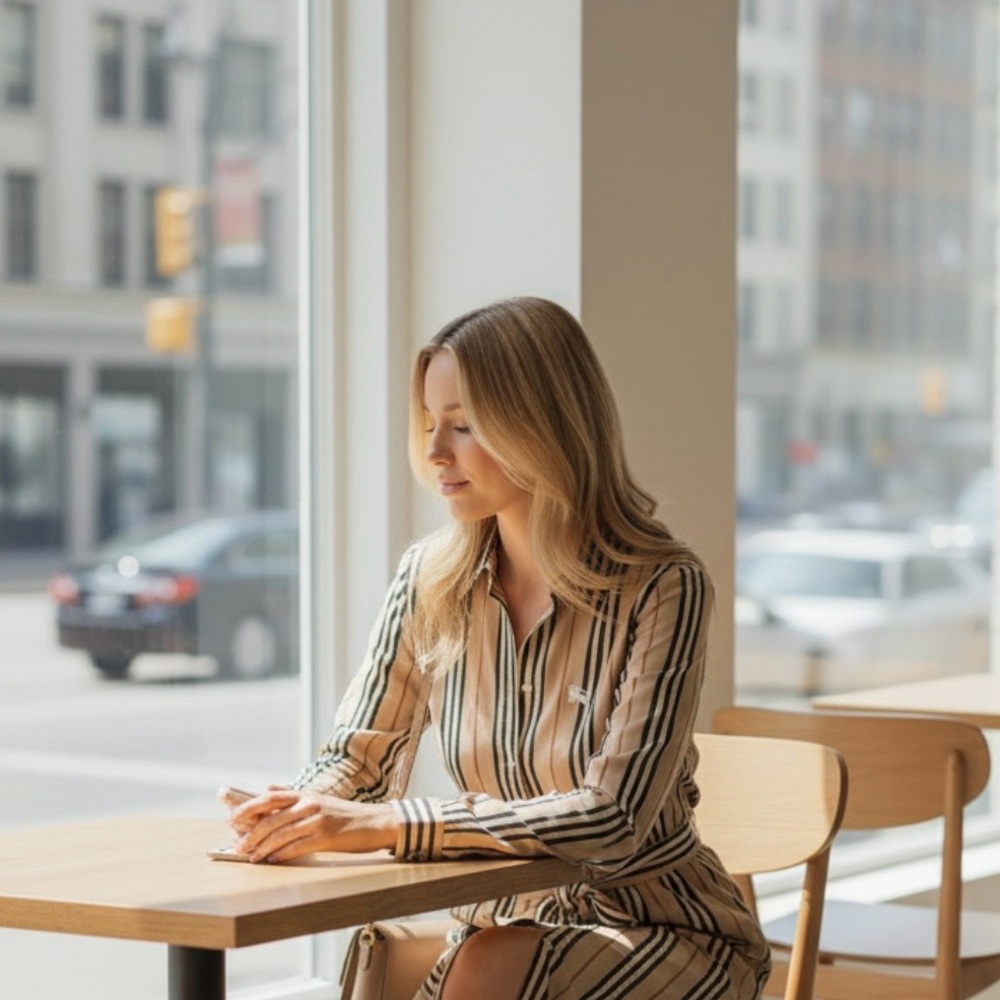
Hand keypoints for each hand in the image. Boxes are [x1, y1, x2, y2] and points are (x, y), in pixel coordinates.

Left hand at [228, 786, 397, 862]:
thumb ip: (292, 795)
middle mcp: (309, 804)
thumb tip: (267, 787)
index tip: (232, 820)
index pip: (270, 798)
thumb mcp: (319, 798)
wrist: (376, 822)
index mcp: (306, 794)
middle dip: (252, 834)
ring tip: (251, 857)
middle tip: (238, 847)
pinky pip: (297, 847)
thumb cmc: (345, 814)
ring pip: (281, 834)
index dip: (248, 808)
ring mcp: (318, 820)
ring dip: (263, 848)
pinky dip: (282, 855)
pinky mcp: (326, 837)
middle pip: (272, 818)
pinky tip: (272, 861)